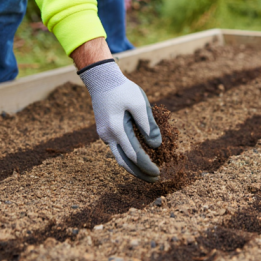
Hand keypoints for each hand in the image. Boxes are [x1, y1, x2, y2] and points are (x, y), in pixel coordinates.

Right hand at [77, 57, 161, 182]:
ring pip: (119, 157)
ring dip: (133, 168)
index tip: (158, 173)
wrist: (101, 79)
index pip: (134, 155)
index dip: (146, 166)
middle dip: (140, 173)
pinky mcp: (104, 132)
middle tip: (154, 180)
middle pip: (124, 162)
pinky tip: (138, 159)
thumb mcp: (139, 103)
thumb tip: (156, 146)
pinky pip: (117, 149)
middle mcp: (107, 135)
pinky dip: (128, 157)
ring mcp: (104, 135)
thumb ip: (148, 125)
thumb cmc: (123, 89)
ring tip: (147, 174)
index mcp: (116, 129)